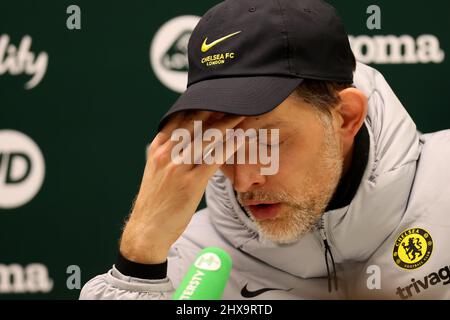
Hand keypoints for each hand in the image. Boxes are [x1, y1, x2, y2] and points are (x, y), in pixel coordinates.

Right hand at [119, 111, 244, 263]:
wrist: (147, 230)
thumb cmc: (155, 202)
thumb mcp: (155, 171)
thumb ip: (169, 154)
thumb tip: (187, 142)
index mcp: (157, 149)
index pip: (178, 118)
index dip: (197, 105)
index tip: (213, 97)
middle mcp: (166, 154)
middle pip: (193, 122)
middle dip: (214, 109)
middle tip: (231, 98)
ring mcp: (178, 168)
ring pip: (206, 138)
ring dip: (226, 123)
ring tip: (241, 112)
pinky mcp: (191, 183)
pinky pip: (214, 158)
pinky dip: (229, 145)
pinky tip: (241, 137)